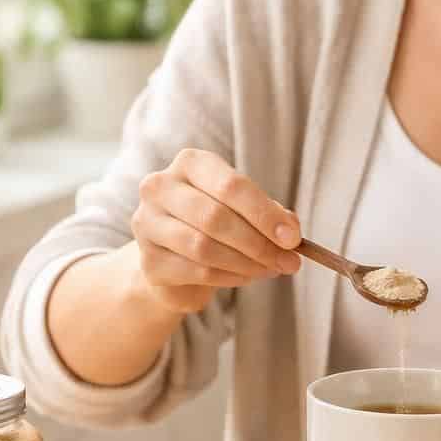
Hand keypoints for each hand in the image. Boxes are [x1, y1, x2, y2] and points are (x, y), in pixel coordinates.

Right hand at [130, 148, 301, 312]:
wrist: (172, 257)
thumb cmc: (213, 223)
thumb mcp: (244, 209)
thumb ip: (269, 214)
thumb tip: (291, 233)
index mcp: (190, 163)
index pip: (230, 185)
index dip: (265, 213)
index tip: (293, 238)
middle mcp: (160, 187)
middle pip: (216, 217)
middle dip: (259, 243)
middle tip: (288, 261)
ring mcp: (147, 223)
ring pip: (203, 247)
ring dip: (245, 263)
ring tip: (269, 270)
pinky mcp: (148, 260)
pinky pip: (196, 271)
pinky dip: (229, 277)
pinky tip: (245, 277)